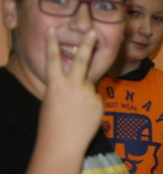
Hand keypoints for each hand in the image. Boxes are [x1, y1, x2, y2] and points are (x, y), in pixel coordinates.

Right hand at [39, 28, 101, 150]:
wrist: (63, 143)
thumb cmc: (52, 124)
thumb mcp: (52, 101)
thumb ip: (65, 89)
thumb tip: (79, 85)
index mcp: (55, 84)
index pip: (53, 59)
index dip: (51, 44)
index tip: (52, 30)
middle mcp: (73, 85)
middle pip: (82, 60)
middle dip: (87, 44)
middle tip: (93, 31)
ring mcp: (89, 94)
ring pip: (89, 89)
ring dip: (84, 98)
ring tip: (76, 114)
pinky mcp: (99, 103)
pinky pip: (95, 100)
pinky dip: (91, 107)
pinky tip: (84, 119)